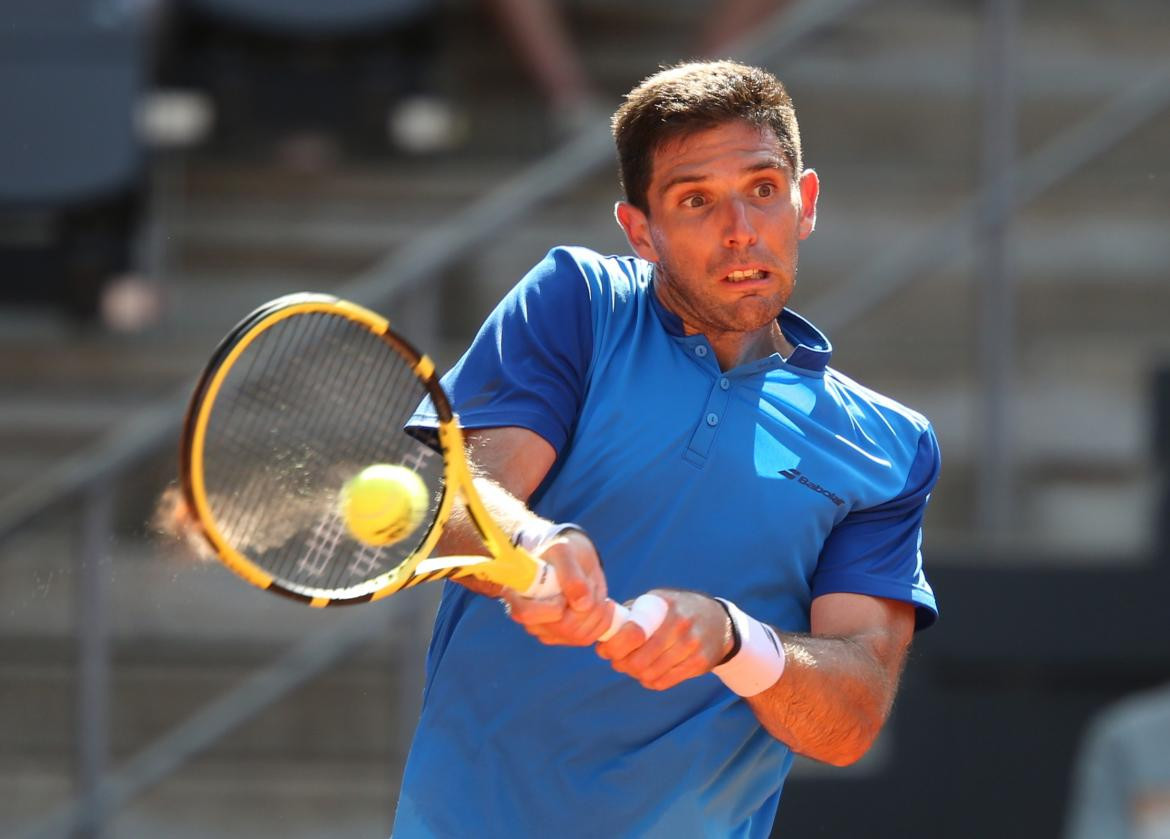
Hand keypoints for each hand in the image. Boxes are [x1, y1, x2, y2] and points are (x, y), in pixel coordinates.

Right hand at [501, 529, 613, 645]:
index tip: (565, 595)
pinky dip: (602, 620)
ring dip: (596, 611)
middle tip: (590, 585)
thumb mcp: (564, 551)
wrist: (574, 560)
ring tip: (594, 589)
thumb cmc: (563, 553)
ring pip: (578, 635)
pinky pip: (588, 637)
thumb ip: (570, 573)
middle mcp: (527, 616)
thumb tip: (582, 604)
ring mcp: (545, 630)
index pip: (527, 613)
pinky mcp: (563, 637)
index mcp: (517, 593)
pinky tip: (601, 603)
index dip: (553, 608)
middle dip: (585, 607)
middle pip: (561, 628)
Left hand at [596, 589, 733, 690]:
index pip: (632, 632)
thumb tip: (603, 632)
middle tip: (618, 661)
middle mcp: (680, 624)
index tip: (606, 650)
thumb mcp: (657, 601)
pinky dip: (651, 681)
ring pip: (650, 673)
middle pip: (638, 660)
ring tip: (634, 666)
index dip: (613, 646)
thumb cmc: (677, 611)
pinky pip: (664, 682)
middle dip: (621, 664)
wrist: (719, 621)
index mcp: (664, 605)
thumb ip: (631, 612)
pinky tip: (651, 672)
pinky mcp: (699, 664)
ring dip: (636, 673)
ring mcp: (692, 645)